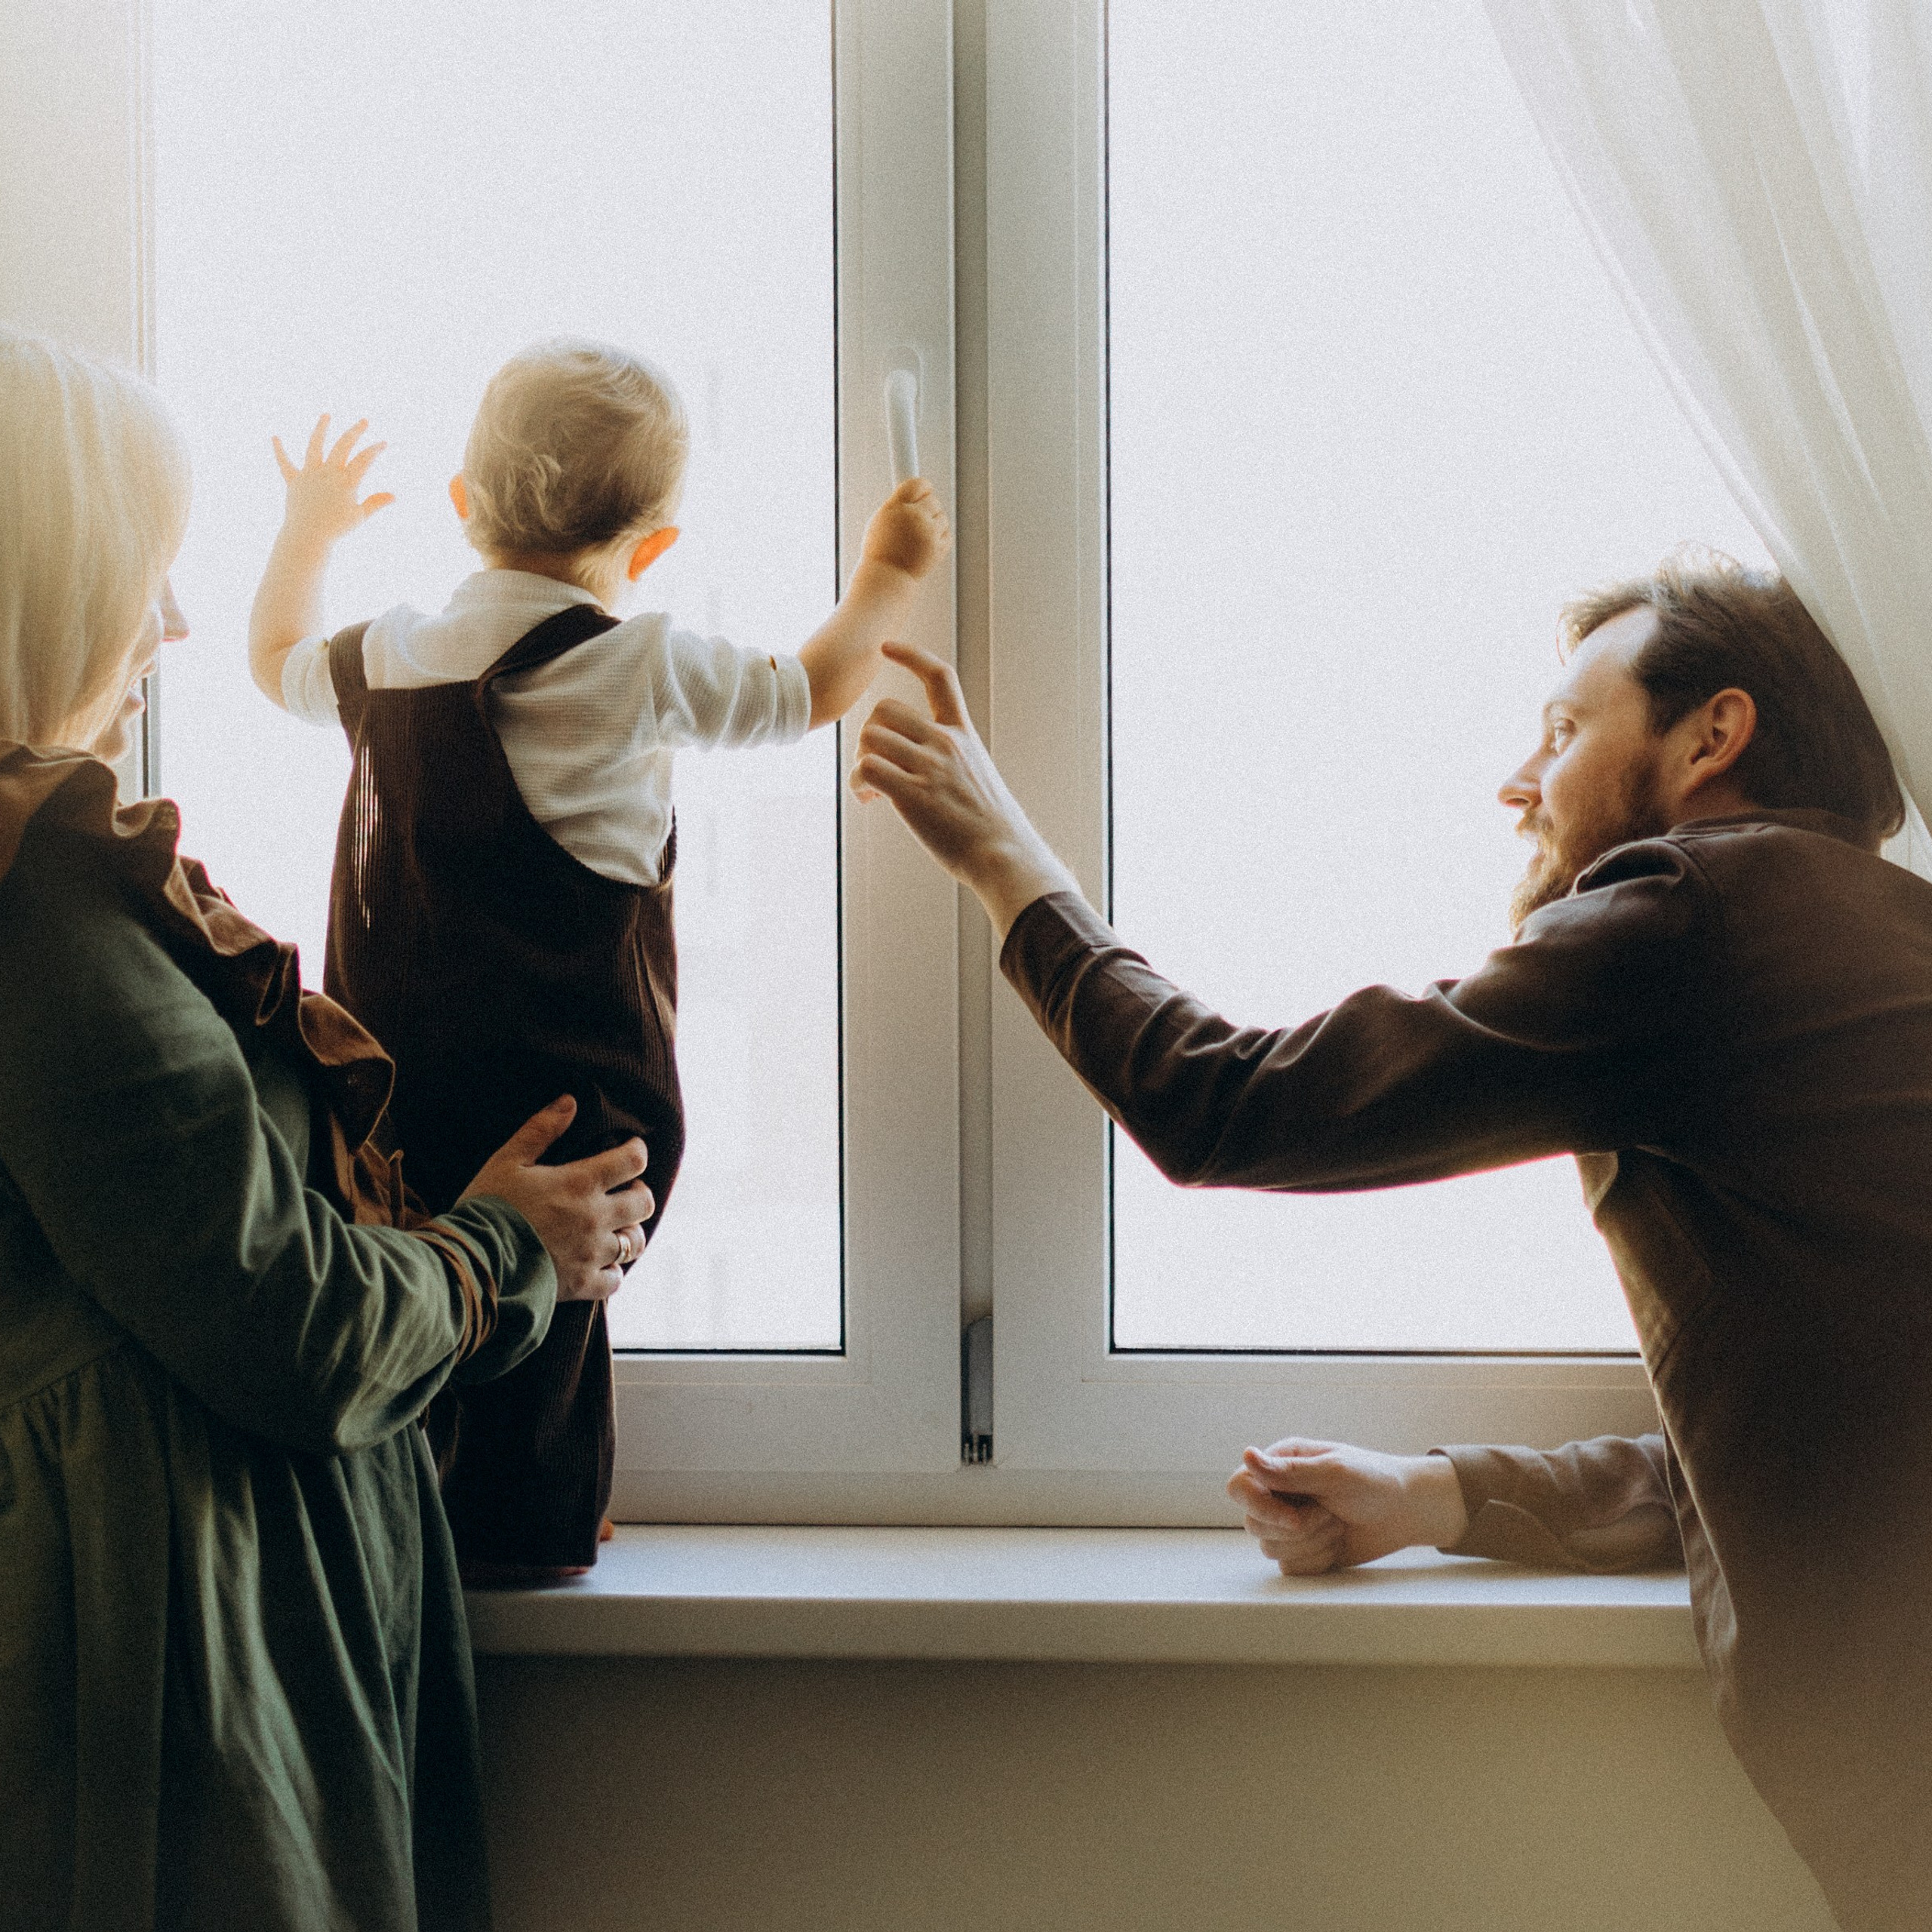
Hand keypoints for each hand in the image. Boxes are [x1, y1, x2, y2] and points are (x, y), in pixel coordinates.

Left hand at [271, 414, 394, 554]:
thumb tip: (394, 495)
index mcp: (346, 482)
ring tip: (326, 415)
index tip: (383, 443)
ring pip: (314, 446)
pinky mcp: (294, 481)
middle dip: (354, 432)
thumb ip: (376, 503)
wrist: (308, 536)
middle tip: (363, 421)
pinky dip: (279, 450)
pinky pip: (284, 463)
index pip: (364, 460)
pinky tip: (275, 437)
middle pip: (342, 445)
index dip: (375, 450)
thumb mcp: (359, 516)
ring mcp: (309, 474)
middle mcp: (327, 473)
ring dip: (321, 429)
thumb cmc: (336, 529)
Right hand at [458, 1096, 652, 1302]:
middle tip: (623, 1191)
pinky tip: (599, 1263)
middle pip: (645, 1203)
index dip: (636, 1152)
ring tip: (616, 1228)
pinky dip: (612, 1271)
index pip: (633, 1161)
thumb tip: (569, 1102)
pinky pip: (615, 1280)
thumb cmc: (487, 1206)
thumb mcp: (507, 1160)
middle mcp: (595, 1217)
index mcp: (581, 1183)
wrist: (472, 1262)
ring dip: (630, 1232)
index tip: (628, 1151)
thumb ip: (540, 1130)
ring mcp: (592, 1253)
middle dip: (638, 1193)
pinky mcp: (582, 1285)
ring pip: (636, 1242)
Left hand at [850, 641, 1080, 937]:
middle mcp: (946, 743)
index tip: (887, 648)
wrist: (1004, 855)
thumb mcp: (978, 777)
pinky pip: (866, 768)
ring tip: (870, 790)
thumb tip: (919, 770)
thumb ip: (951, 762)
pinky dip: (857, 783)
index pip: (939, 677)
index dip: (910, 656)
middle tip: (875, 769)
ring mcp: (930, 767)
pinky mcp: (914, 795)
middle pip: (885, 709)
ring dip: (860, 762)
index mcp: (963, 735)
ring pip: (870, 737)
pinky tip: (869, 800)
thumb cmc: (991, 828)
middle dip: (870, 736)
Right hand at [860, 478, 951, 579]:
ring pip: (942, 517)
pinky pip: (946, 533)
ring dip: (934, 523)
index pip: (917, 484)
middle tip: (916, 520)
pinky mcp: (938, 547)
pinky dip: (939, 538)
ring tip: (917, 537)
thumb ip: (899, 504)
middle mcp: (913, 518)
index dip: (923, 488)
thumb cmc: (881, 551)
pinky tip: (925, 545)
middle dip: (927, 508)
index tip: (924, 490)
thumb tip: (917, 492)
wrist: (887, 577)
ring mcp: (928, 533)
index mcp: (896, 507)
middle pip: (933, 500)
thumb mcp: (881, 519)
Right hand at [1226, 1438, 1469, 1574]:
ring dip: (1310, 1544)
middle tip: (1331, 1516)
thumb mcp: (1334, 1472)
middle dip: (1297, 1529)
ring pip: (1270, 1548)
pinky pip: (1291, 1567)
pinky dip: (1317, 1560)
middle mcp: (1278, 1493)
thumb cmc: (1374, 1480)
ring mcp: (1289, 1524)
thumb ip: (1289, 1472)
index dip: (1260, 1507)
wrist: (1407, 1511)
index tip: (1295, 1519)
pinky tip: (1337, 1544)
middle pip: (1253, 1523)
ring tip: (1337, 1526)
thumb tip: (1246, 1455)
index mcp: (1281, 1464)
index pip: (1240, 1486)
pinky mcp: (1303, 1550)